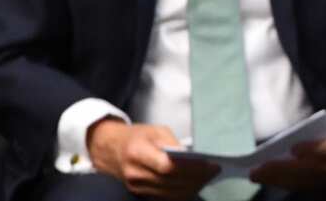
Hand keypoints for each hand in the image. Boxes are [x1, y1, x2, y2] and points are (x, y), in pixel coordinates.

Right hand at [87, 118, 216, 199]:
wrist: (111, 150)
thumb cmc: (136, 136)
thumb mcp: (155, 131)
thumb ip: (173, 143)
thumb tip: (191, 157)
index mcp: (137, 153)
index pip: (167, 167)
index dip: (191, 167)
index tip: (209, 163)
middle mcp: (135, 173)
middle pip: (171, 181)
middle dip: (197, 177)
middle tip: (215, 170)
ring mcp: (136, 187)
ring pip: (170, 192)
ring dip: (193, 186)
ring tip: (209, 177)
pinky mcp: (140, 193)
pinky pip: (165, 197)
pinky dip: (183, 192)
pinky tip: (195, 183)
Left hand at [250, 104, 325, 189]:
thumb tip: (317, 124)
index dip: (313, 149)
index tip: (293, 148)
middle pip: (312, 168)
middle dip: (285, 169)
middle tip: (261, 167)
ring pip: (304, 180)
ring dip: (279, 179)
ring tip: (258, 174)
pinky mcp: (325, 184)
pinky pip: (303, 185)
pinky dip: (284, 183)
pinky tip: (268, 179)